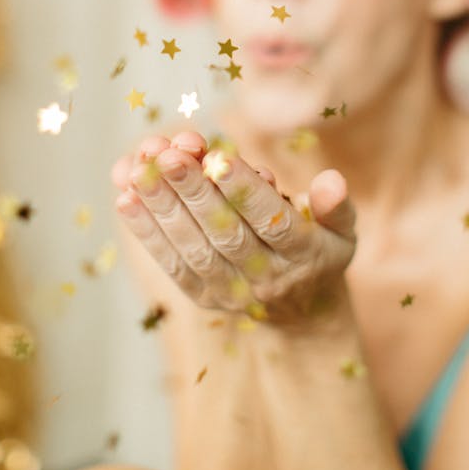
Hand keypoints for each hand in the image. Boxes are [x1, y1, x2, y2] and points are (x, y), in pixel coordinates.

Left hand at [112, 130, 355, 322]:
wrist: (302, 315)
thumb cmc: (320, 252)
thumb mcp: (342, 231)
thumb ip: (337, 206)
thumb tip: (332, 181)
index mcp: (303, 254)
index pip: (271, 219)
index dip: (244, 190)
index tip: (219, 157)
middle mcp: (265, 277)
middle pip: (225, 232)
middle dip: (194, 192)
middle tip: (168, 155)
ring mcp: (231, 291)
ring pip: (193, 248)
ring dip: (163, 209)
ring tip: (139, 171)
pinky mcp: (202, 297)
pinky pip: (172, 264)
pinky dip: (148, 233)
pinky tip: (126, 200)